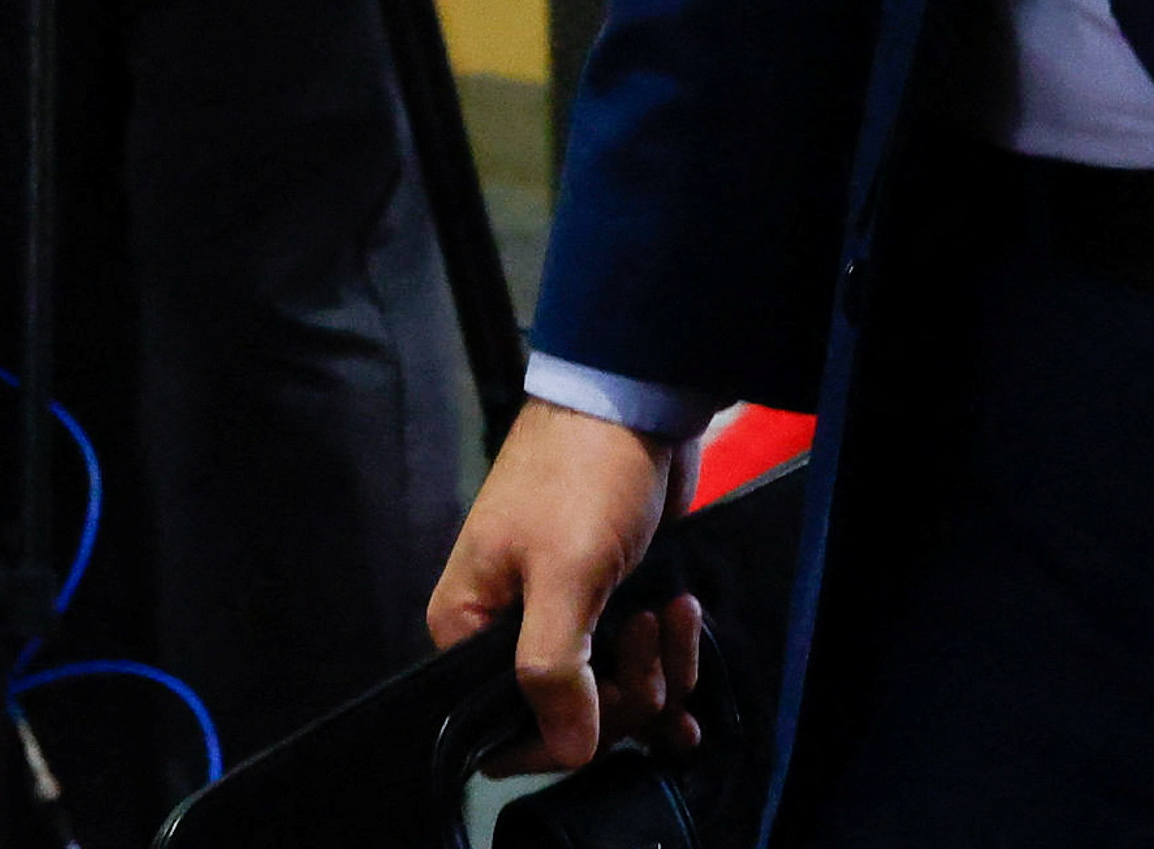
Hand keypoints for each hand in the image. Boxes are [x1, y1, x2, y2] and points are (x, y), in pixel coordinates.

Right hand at [426, 402, 703, 773]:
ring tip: (671, 615)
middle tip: (646, 636)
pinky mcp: (613, 601)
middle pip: (567, 716)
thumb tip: (568, 753)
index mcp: (468, 627)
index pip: (502, 726)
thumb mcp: (564, 575)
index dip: (561, 736)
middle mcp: (507, 631)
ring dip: (657, 669)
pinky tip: (685, 614)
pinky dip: (671, 652)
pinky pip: (640, 662)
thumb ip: (554, 671)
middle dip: (623, 693)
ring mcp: (566, 617)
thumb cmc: (584, 479)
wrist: (636, 399)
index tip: (613, 710)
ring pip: (614, 693)